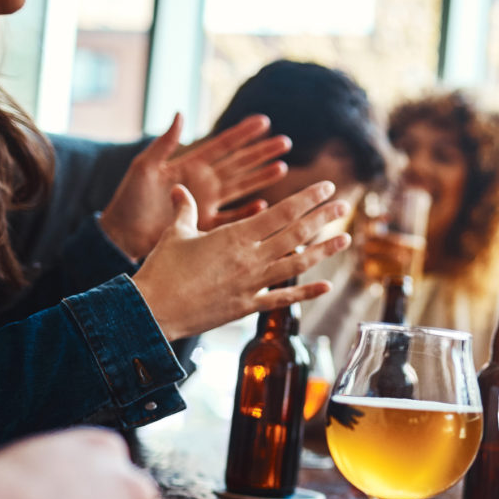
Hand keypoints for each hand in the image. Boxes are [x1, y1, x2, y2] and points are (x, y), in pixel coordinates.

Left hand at [100, 114, 289, 259]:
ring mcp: (206, 204)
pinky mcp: (205, 225)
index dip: (242, 133)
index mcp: (189, 166)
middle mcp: (203, 183)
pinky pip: (232, 218)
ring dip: (261, 178)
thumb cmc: (129, 200)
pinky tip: (263, 205)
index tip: (264, 121)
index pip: (222, 145)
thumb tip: (181, 113)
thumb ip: (164, 143)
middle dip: (261, 153)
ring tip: (283, 168)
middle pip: (239, 164)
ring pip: (241, 188)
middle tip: (285, 142)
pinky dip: (247, 212)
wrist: (122, 234)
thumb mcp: (144, 167)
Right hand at [132, 181, 351, 340]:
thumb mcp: (175, 234)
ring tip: (345, 239)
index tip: (326, 188)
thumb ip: (184, 210)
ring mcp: (252, 284)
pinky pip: (282, 298)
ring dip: (323, 251)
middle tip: (344, 205)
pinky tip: (326, 286)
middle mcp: (250, 258)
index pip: (282, 212)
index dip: (307, 198)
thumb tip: (181, 189)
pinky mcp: (248, 307)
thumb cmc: (161, 270)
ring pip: (296, 264)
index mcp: (236, 236)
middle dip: (323, 218)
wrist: (153, 310)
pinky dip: (306, 293)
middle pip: (296, 234)